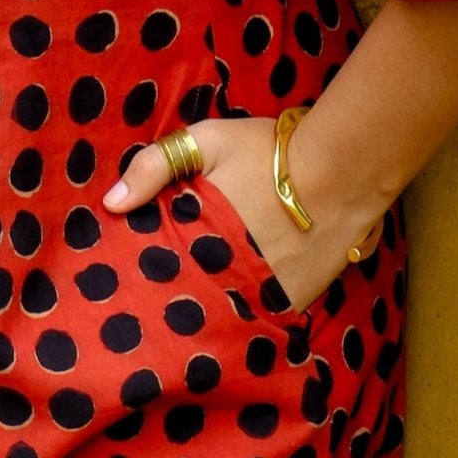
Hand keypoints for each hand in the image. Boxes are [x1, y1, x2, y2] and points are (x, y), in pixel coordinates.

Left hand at [102, 114, 381, 314]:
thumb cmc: (272, 151)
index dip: (140, 277)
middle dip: (171, 299)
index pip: (157, 271)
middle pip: (186, 299)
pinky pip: (261, 317)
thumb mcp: (208, 141)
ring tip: (193, 311)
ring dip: (208, 309)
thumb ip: (155, 166)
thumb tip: (110, 204)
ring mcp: (263, 294)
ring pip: (222, 313)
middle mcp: (227, 275)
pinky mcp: (293, 302)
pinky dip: (247, 312)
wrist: (346, 169)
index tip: (125, 282)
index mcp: (200, 239)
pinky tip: (236, 306)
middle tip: (157, 303)